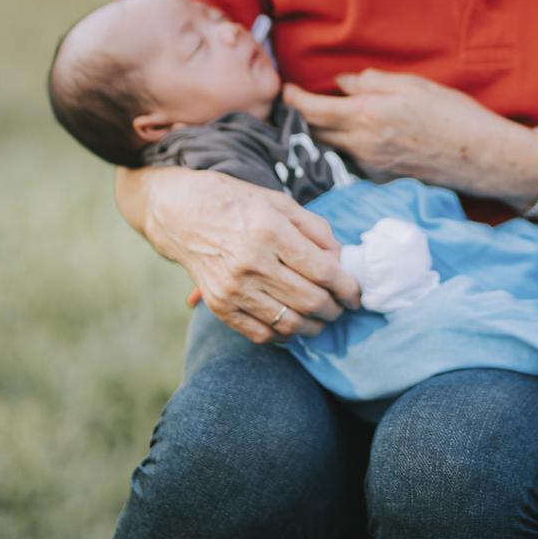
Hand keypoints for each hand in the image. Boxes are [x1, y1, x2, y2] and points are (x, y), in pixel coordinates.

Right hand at [141, 167, 359, 343]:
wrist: (181, 214)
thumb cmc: (237, 203)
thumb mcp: (281, 203)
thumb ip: (316, 231)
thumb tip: (340, 262)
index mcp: (270, 232)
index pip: (323, 272)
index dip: (348, 288)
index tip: (357, 295)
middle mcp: (251, 263)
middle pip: (310, 301)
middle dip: (335, 310)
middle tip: (341, 307)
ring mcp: (233, 288)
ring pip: (289, 323)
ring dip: (314, 326)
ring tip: (321, 318)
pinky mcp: (219, 305)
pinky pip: (260, 334)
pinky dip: (283, 335)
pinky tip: (292, 325)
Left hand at [283, 71, 517, 190]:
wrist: (482, 157)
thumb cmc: (454, 114)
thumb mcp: (413, 85)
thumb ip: (372, 82)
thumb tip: (341, 84)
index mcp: (368, 114)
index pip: (313, 110)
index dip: (294, 100)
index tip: (287, 90)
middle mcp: (362, 144)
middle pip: (315, 132)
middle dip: (304, 117)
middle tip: (300, 102)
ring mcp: (370, 166)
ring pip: (332, 148)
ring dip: (324, 133)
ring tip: (327, 118)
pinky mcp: (381, 178)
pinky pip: (352, 160)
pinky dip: (348, 147)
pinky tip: (361, 137)